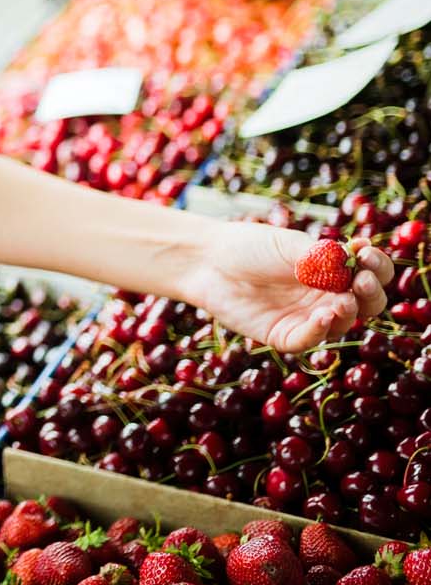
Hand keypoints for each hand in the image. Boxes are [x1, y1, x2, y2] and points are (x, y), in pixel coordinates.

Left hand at [180, 225, 391, 351]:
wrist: (208, 260)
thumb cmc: (249, 246)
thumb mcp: (290, 244)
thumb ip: (322, 255)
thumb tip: (359, 253)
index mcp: (332, 271)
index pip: (370, 274)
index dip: (377, 268)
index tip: (368, 256)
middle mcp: (324, 297)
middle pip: (365, 304)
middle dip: (371, 294)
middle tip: (362, 281)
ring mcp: (305, 317)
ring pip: (341, 325)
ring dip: (348, 313)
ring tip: (344, 300)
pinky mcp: (282, 335)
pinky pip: (308, 340)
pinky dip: (319, 331)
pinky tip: (323, 316)